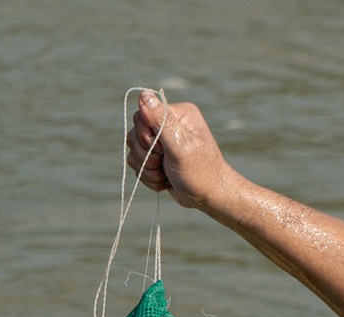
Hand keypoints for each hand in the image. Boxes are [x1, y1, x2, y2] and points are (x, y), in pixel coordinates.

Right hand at [127, 91, 234, 211]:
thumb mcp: (180, 145)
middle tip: (164, 163)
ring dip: (147, 169)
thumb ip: (160, 120)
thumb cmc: (200, 171)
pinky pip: (138, 165)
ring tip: (166, 175)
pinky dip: (149, 177)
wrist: (209, 197)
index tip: (161, 149)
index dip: (145, 136)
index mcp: (177, 114)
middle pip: (134, 134)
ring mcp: (162, 142)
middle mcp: (169, 124)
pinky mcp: (157, 158)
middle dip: (146, 155)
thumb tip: (143, 93)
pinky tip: (165, 181)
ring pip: (134, 151)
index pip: (142, 115)